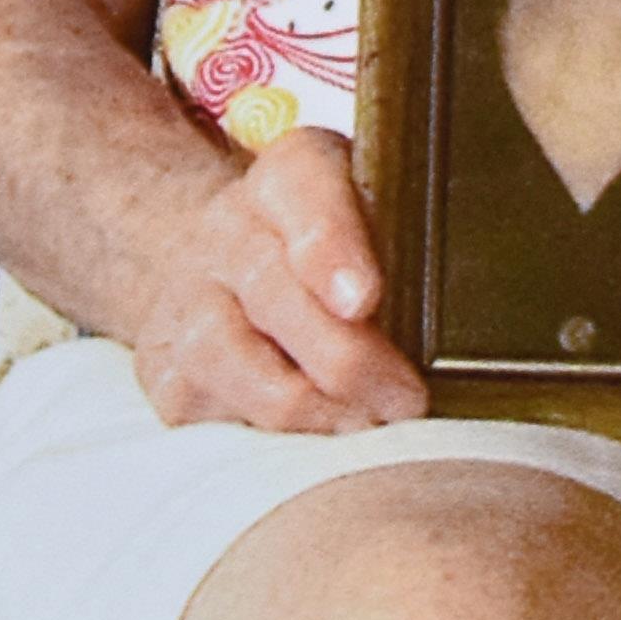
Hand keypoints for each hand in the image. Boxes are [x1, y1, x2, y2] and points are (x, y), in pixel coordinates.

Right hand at [130, 128, 427, 433]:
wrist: (214, 257)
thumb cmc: (326, 238)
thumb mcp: (371, 202)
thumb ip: (405, 225)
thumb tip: (455, 295)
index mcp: (290, 175)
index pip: (303, 193)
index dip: (328, 247)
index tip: (364, 299)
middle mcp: (226, 232)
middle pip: (273, 292)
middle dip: (345, 358)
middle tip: (405, 399)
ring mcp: (185, 304)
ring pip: (233, 364)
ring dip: (308, 409)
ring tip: (367, 427)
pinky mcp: (165, 377)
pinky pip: (212, 418)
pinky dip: (269, 440)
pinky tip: (318, 445)